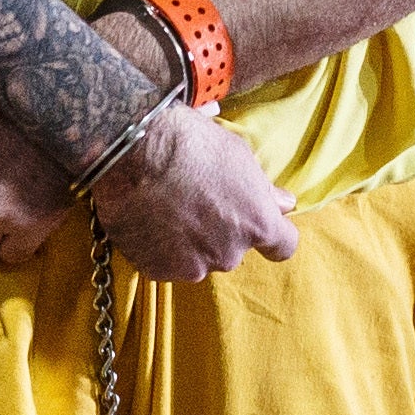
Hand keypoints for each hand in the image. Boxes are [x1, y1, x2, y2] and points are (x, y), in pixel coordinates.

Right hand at [88, 103, 299, 282]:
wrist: (129, 154)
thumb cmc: (187, 144)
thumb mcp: (237, 155)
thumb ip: (263, 189)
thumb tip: (284, 204)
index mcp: (257, 224)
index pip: (283, 246)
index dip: (271, 235)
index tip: (256, 223)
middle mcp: (230, 253)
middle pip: (233, 250)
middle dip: (220, 232)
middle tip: (196, 201)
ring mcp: (193, 266)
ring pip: (198, 259)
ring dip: (189, 241)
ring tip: (166, 208)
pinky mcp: (158, 270)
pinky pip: (165, 263)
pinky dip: (159, 248)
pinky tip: (148, 219)